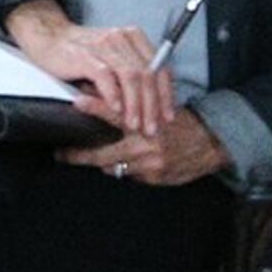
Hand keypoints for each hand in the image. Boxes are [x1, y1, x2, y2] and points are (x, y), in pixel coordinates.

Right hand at [2, 0, 176, 140]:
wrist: (47, 37)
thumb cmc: (81, 52)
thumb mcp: (112, 58)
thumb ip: (131, 73)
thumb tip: (152, 105)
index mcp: (133, 37)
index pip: (160, 67)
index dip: (166, 94)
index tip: (167, 116)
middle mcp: (121, 38)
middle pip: (147, 74)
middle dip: (152, 105)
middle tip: (151, 128)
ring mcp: (103, 45)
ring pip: (131, 77)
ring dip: (135, 104)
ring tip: (134, 124)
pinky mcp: (84, 55)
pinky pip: (105, 76)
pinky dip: (113, 95)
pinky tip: (115, 109)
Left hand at [62, 109, 228, 186]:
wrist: (210, 143)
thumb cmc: (180, 122)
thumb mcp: (156, 106)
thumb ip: (130, 103)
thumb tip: (100, 93)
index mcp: (145, 120)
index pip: (116, 112)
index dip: (95, 107)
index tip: (76, 102)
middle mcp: (146, 143)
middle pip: (103, 154)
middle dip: (79, 155)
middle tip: (62, 153)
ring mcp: (149, 164)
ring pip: (113, 167)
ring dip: (103, 162)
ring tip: (90, 156)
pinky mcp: (155, 178)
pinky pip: (130, 176)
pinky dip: (125, 169)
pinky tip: (128, 162)